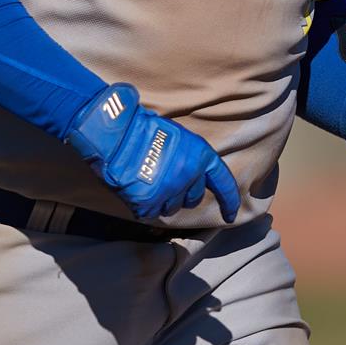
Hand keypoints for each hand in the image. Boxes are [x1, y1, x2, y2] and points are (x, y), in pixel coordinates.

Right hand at [67, 83, 239, 223]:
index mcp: (200, 155)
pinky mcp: (148, 203)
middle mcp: (189, 176)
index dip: (229, 201)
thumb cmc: (142, 128)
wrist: (115, 135)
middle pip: (192, 199)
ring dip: (161, 199)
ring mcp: (169, 191)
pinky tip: (134, 187)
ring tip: (146, 179)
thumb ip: (189, 158)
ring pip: (171, 208)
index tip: (230, 216)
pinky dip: (142, 203)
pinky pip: (149, 212)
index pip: (223, 183)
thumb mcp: (178, 137)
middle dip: (181, 193)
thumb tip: (190, 175)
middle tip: (162, 177)